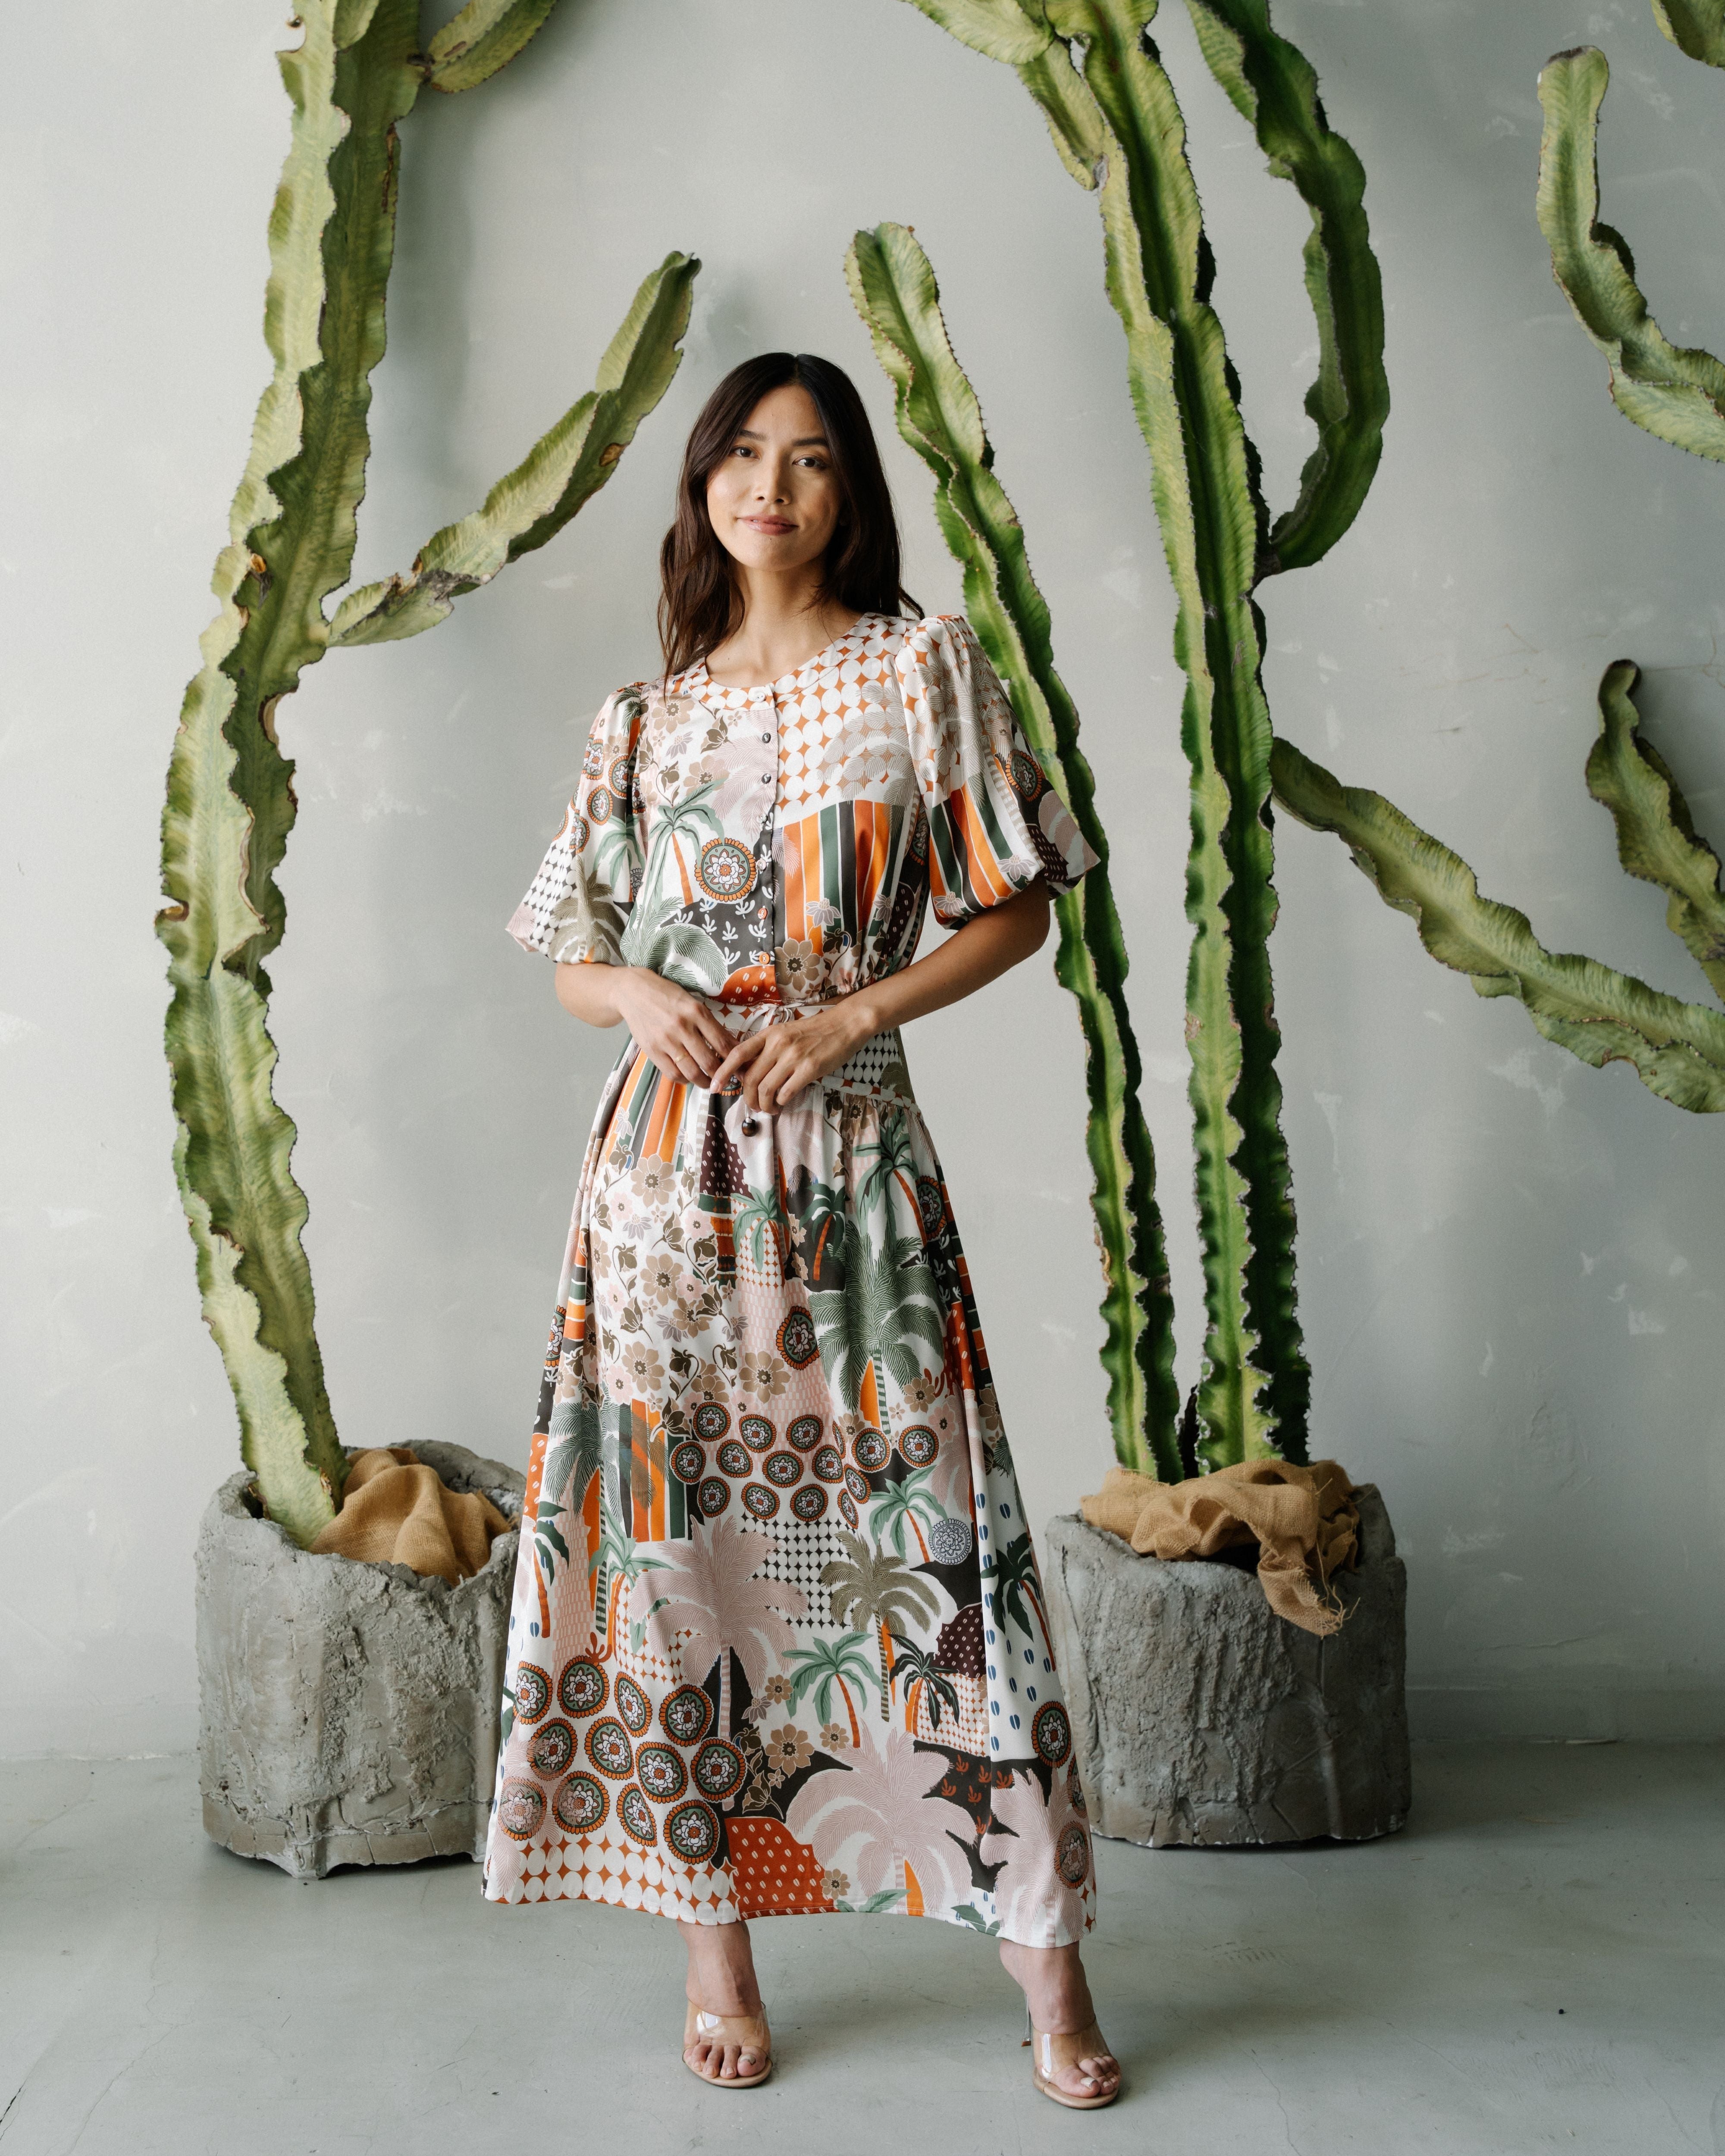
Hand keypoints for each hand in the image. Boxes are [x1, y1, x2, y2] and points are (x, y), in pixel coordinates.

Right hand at [608, 968, 732, 1084]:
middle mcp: (681, 1027)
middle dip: (721, 1075)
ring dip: (704, 1082)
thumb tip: (730, 1044)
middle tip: (726, 1078)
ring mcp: (665, 1040)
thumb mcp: (692, 1003)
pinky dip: (684, 1080)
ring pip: (691, 1072)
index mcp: (696, 1012)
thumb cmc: (667, 996)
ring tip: (710, 1082)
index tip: (739, 1066)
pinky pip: (672, 1073)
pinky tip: (689, 1077)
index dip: (733, 1059)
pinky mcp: (651, 1050)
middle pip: (709, 1061)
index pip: (721, 1042)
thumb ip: (709, 1023)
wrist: (633, 992)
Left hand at [710, 998, 873, 1112]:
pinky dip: (781, 1103)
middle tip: (754, 1106)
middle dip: (748, 1099)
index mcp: (769, 1034)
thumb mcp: (785, 1033)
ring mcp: (793, 1057)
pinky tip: (784, 1103)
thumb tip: (748, 1072)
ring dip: (764, 1105)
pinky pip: (786, 1093)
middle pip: (750, 1079)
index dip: (723, 1072)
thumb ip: (767, 1049)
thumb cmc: (815, 1031)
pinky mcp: (810, 1069)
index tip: (715, 1087)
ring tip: (770, 1109)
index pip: (737, 1054)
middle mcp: (778, 1045)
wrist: (844, 1025)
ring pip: (766, 1089)